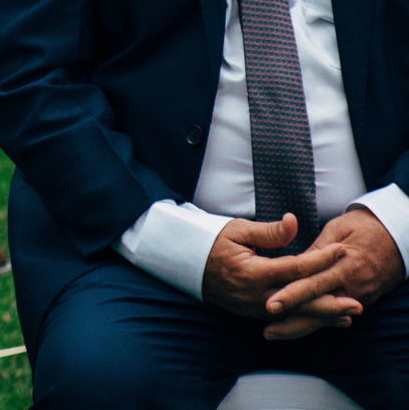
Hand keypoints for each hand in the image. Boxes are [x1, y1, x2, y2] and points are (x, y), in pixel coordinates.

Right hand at [201, 215, 347, 323]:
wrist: (184, 263)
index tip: (342, 251)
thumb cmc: (210, 241)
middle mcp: (255, 294)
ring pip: (294, 314)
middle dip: (330, 303)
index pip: (295, 268)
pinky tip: (322, 319)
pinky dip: (304, 318)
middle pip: (300, 301)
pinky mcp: (251, 313)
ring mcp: (253, 307)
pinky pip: (283, 318)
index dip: (321, 260)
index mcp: (252, 271)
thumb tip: (293, 222)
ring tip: (347, 316)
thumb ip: (268, 231)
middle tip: (357, 304)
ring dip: (321, 315)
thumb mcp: (236, 229)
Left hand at [263, 209, 405, 337]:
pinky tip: (294, 328)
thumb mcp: (337, 229)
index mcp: (344, 266)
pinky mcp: (360, 300)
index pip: (313, 284)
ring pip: (325, 317)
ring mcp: (357, 296)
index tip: (270, 304)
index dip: (291, 295)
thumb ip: (316, 249)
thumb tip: (294, 263)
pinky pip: (334, 315)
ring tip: (272, 333)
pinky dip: (315, 322)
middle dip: (292, 321)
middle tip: (267, 331)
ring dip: (300, 327)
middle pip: (318, 308)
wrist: (396, 237)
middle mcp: (352, 286)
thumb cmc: (361, 228)